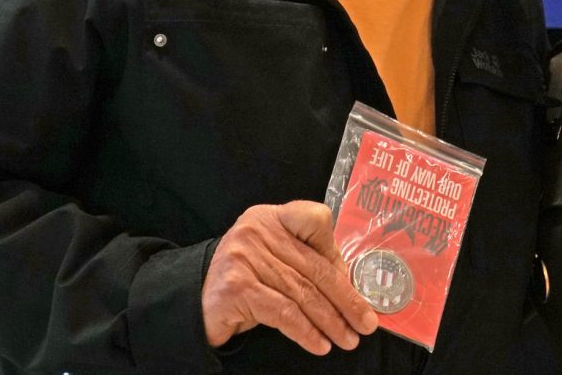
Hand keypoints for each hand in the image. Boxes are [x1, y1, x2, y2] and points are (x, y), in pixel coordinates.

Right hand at [201, 201, 378, 354]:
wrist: (195, 301)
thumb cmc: (245, 280)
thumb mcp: (276, 260)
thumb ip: (306, 261)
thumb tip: (350, 287)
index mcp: (271, 217)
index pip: (315, 218)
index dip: (336, 251)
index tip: (353, 282)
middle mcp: (257, 231)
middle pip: (315, 267)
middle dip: (346, 299)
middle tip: (366, 323)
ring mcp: (244, 258)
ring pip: (302, 293)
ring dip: (331, 321)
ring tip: (348, 339)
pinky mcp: (237, 288)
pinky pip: (283, 313)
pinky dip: (306, 332)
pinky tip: (320, 344)